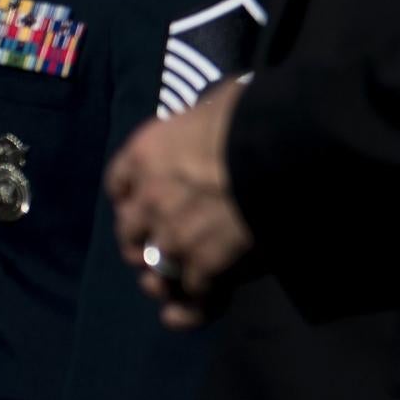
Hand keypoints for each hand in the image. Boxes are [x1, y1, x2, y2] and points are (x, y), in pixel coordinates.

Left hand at [107, 82, 253, 328]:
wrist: (282, 150)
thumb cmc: (255, 115)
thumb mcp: (222, 100)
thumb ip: (206, 117)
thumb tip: (220, 109)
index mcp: (147, 153)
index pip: (118, 182)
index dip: (131, 194)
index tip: (144, 199)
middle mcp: (149, 197)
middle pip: (128, 233)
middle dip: (142, 243)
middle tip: (162, 247)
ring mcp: (173, 235)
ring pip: (157, 271)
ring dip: (169, 277)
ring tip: (184, 282)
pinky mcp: (203, 264)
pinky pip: (193, 289)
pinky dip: (201, 298)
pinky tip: (210, 297)